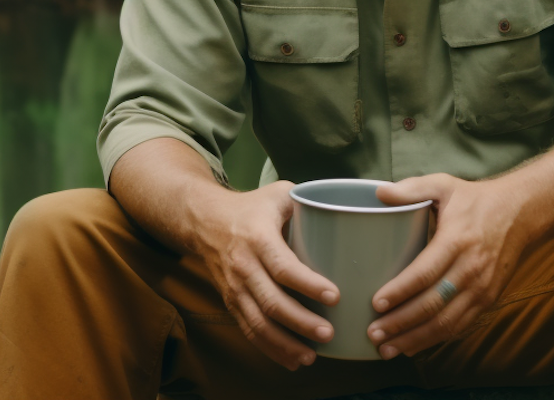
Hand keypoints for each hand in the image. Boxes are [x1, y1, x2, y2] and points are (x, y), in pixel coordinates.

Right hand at [193, 180, 342, 370]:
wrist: (204, 221)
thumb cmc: (251, 206)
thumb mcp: (278, 194)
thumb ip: (310, 203)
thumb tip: (349, 215)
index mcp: (258, 237)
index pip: (283, 266)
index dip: (308, 284)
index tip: (335, 296)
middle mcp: (243, 265)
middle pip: (271, 302)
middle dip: (301, 322)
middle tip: (329, 332)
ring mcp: (235, 287)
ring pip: (258, 322)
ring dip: (286, 343)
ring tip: (312, 355)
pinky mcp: (231, 302)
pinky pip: (249, 330)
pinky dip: (270, 349)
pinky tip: (292, 360)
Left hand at [366, 173, 526, 358]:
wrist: (521, 213)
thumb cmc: (476, 199)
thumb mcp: (444, 185)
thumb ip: (411, 189)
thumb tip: (378, 191)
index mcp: (457, 240)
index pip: (425, 272)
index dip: (400, 291)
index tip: (376, 304)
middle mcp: (471, 269)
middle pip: (433, 305)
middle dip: (401, 323)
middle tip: (373, 333)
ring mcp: (482, 288)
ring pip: (446, 322)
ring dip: (416, 339)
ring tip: (388, 349)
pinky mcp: (488, 299)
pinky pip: (460, 325)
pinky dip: (436, 339)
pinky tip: (413, 345)